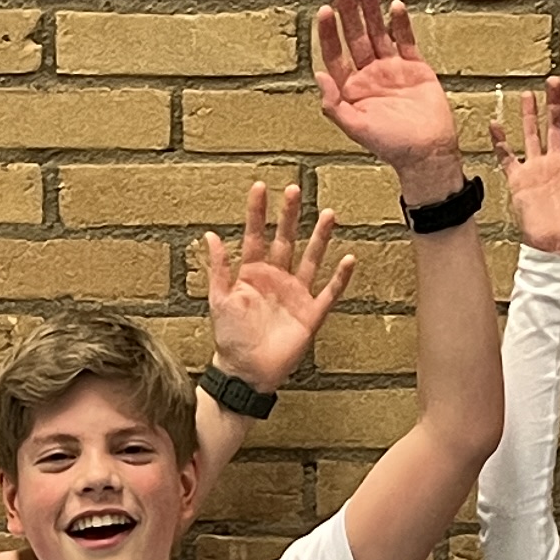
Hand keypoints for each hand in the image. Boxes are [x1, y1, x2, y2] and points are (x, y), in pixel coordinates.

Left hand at [203, 181, 356, 393]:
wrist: (245, 372)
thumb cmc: (230, 338)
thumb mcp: (219, 300)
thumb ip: (218, 268)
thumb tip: (210, 235)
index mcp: (252, 274)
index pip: (256, 235)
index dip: (258, 213)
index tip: (261, 187)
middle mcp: (276, 279)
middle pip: (286, 240)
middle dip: (290, 216)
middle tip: (294, 190)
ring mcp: (296, 295)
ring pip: (311, 259)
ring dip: (320, 238)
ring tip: (329, 214)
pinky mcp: (311, 314)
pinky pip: (329, 292)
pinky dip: (339, 277)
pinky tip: (348, 259)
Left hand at [311, 0, 463, 204]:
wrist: (428, 153)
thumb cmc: (391, 146)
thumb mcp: (356, 128)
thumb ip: (334, 104)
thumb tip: (318, 75)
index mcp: (351, 88)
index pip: (334, 54)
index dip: (329, 32)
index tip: (326, 10)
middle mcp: (369, 75)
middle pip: (355, 36)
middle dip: (347, 10)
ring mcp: (392, 69)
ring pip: (379, 32)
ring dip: (372, 10)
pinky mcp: (415, 67)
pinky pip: (406, 40)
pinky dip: (401, 24)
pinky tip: (394, 6)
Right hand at [504, 76, 559, 262]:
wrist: (556, 248)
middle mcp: (557, 163)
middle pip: (556, 125)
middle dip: (556, 102)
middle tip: (554, 80)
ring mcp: (537, 170)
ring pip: (532, 135)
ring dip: (530, 115)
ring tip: (529, 95)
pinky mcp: (519, 181)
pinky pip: (507, 157)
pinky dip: (500, 142)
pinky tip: (496, 125)